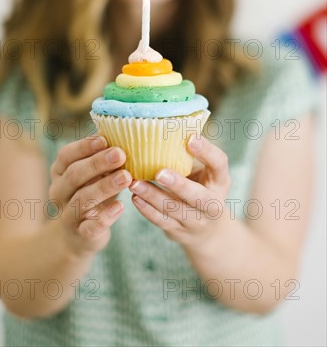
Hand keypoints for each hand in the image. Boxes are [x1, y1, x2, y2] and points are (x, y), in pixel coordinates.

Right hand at [49, 136, 131, 256]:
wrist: (78, 236)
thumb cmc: (91, 193)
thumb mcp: (93, 174)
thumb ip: (102, 158)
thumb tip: (125, 134)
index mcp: (60, 172)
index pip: (66, 156)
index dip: (84, 147)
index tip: (105, 139)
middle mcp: (59, 192)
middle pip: (74, 175)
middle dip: (97, 163)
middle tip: (120, 154)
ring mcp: (68, 215)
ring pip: (82, 200)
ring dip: (105, 187)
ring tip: (126, 177)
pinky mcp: (80, 235)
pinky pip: (89, 228)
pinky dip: (104, 217)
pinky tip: (120, 207)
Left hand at [129, 134, 230, 248]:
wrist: (208, 232)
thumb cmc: (200, 189)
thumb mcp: (204, 173)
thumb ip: (189, 156)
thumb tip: (164, 121)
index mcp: (220, 181)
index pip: (219, 164)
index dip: (207, 152)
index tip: (190, 138)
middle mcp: (212, 204)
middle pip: (198, 196)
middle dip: (178, 185)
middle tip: (159, 172)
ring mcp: (196, 221)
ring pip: (175, 210)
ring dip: (153, 196)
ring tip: (134, 182)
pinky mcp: (178, 231)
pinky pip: (161, 222)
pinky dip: (146, 210)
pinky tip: (134, 197)